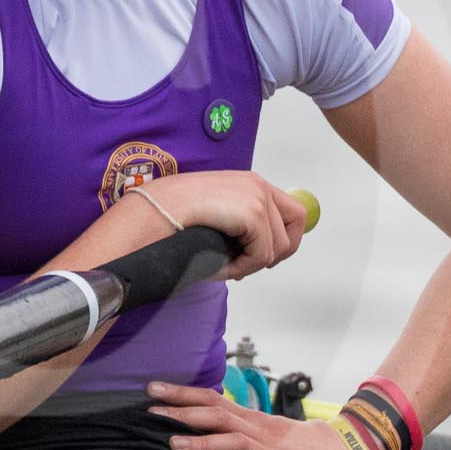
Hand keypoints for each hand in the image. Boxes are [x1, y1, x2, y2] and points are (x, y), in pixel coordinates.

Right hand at [137, 171, 308, 280]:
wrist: (154, 210)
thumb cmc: (173, 215)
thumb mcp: (215, 215)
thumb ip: (239, 226)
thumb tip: (257, 255)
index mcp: (250, 182)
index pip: (290, 211)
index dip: (283, 238)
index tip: (263, 256)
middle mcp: (258, 185)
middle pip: (296, 224)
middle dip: (278, 251)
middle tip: (251, 264)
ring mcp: (258, 197)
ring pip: (279, 246)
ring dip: (253, 262)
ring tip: (227, 264)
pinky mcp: (254, 214)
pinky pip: (262, 255)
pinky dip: (244, 267)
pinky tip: (223, 265)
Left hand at [148, 381, 361, 449]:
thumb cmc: (305, 445)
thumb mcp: (270, 428)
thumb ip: (241, 424)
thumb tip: (207, 417)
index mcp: (254, 420)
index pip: (214, 399)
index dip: (183, 393)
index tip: (154, 388)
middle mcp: (259, 432)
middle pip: (218, 415)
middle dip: (183, 412)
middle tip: (152, 411)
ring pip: (234, 443)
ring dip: (203, 444)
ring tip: (174, 445)